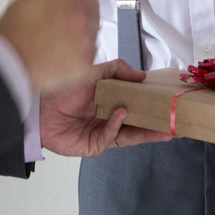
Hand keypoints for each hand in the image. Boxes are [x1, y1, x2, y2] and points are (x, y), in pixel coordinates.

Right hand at [0, 0, 97, 91]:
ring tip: (62, 46)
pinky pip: (90, 60)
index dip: (81, 5)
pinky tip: (65, 59)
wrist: (9, 62)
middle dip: (82, 22)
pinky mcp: (84, 65)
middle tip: (66, 29)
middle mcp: (81, 21)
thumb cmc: (14, 32)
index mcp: (70, 2)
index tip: (73, 11)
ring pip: (93, 39)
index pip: (90, 0)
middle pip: (93, 19)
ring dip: (82, 40)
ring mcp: (85, 44)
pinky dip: (80, 59)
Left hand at [40, 59, 174, 157]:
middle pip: (139, 126)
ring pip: (130, 136)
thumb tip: (141, 75)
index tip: (170, 105)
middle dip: (158, 126)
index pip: (137, 107)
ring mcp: (103, 134)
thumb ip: (117, 69)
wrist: (39, 106)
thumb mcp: (93, 72)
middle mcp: (110, 120)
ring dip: (147, 133)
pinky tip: (121, 114)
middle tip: (175, 124)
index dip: (153, 107)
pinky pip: (110, 136)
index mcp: (111, 103)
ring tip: (164, 129)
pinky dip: (117, 124)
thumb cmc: (62, 89)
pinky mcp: (94, 145)